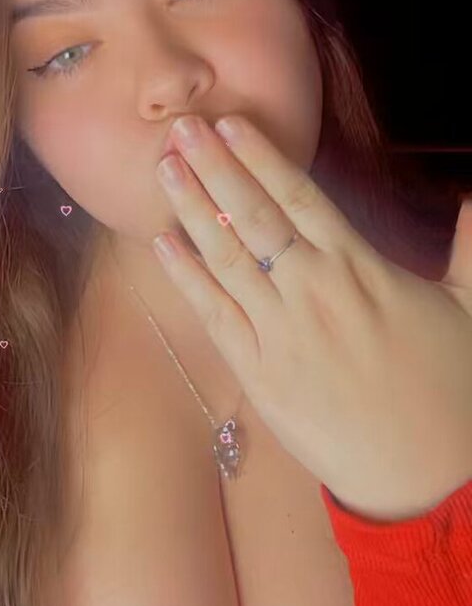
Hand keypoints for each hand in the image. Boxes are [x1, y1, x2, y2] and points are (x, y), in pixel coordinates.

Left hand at [153, 113, 471, 521]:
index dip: (260, 157)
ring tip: (163, 171)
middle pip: (253, 216)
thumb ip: (468, 245)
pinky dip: (187, 278)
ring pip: (225, 259)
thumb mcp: (468, 308)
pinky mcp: (260, 376)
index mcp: (360, 268)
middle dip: (214, 168)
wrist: (426, 480)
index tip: (230, 126)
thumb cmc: (450, 391)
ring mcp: (281, 333)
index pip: (299, 197)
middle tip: (180, 129)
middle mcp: (313, 291)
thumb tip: (471, 196)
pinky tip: (164, 245)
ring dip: (191, 210)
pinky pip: (215, 316)